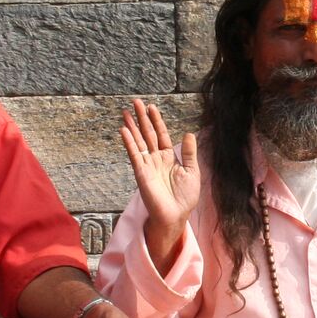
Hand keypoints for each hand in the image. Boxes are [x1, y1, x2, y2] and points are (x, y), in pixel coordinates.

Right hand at [120, 99, 199, 230]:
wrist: (176, 215)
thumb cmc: (185, 197)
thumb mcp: (192, 171)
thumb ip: (188, 153)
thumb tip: (189, 134)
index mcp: (168, 157)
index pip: (161, 134)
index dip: (156, 121)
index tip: (151, 107)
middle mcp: (156, 159)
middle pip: (147, 134)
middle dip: (142, 118)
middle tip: (135, 102)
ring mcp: (147, 165)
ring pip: (139, 141)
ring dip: (132, 127)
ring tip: (126, 112)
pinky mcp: (141, 172)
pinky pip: (134, 154)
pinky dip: (129, 142)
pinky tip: (124, 130)